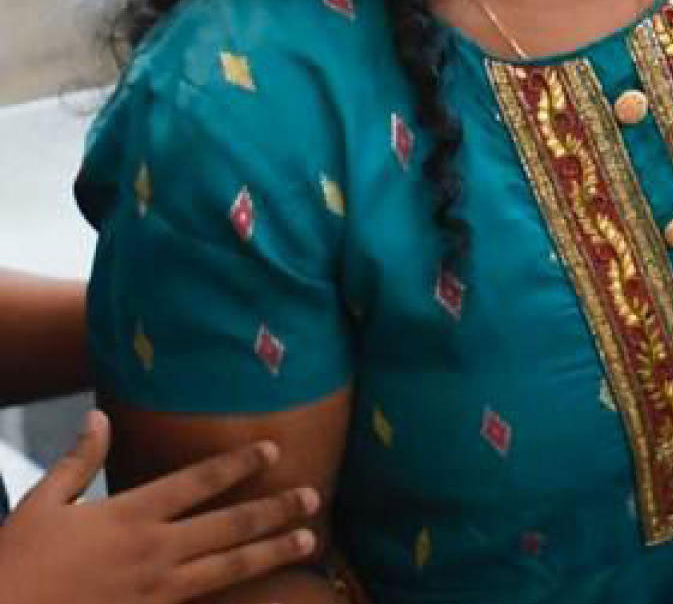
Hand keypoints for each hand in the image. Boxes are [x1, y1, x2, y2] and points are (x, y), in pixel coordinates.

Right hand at [0, 410, 319, 603]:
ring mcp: (157, 590)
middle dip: (275, 509)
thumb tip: (99, 417)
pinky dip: (235, 593)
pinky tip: (262, 588)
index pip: (197, 481)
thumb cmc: (16, 562)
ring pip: (229, 568)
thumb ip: (79, 461)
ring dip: (272, 552)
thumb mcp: (43, 504)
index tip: (273, 449)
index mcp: (129, 515)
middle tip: (313, 495)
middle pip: (229, 525)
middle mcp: (153, 550)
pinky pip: (205, 603)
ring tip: (309, 541)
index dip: (238, 463)